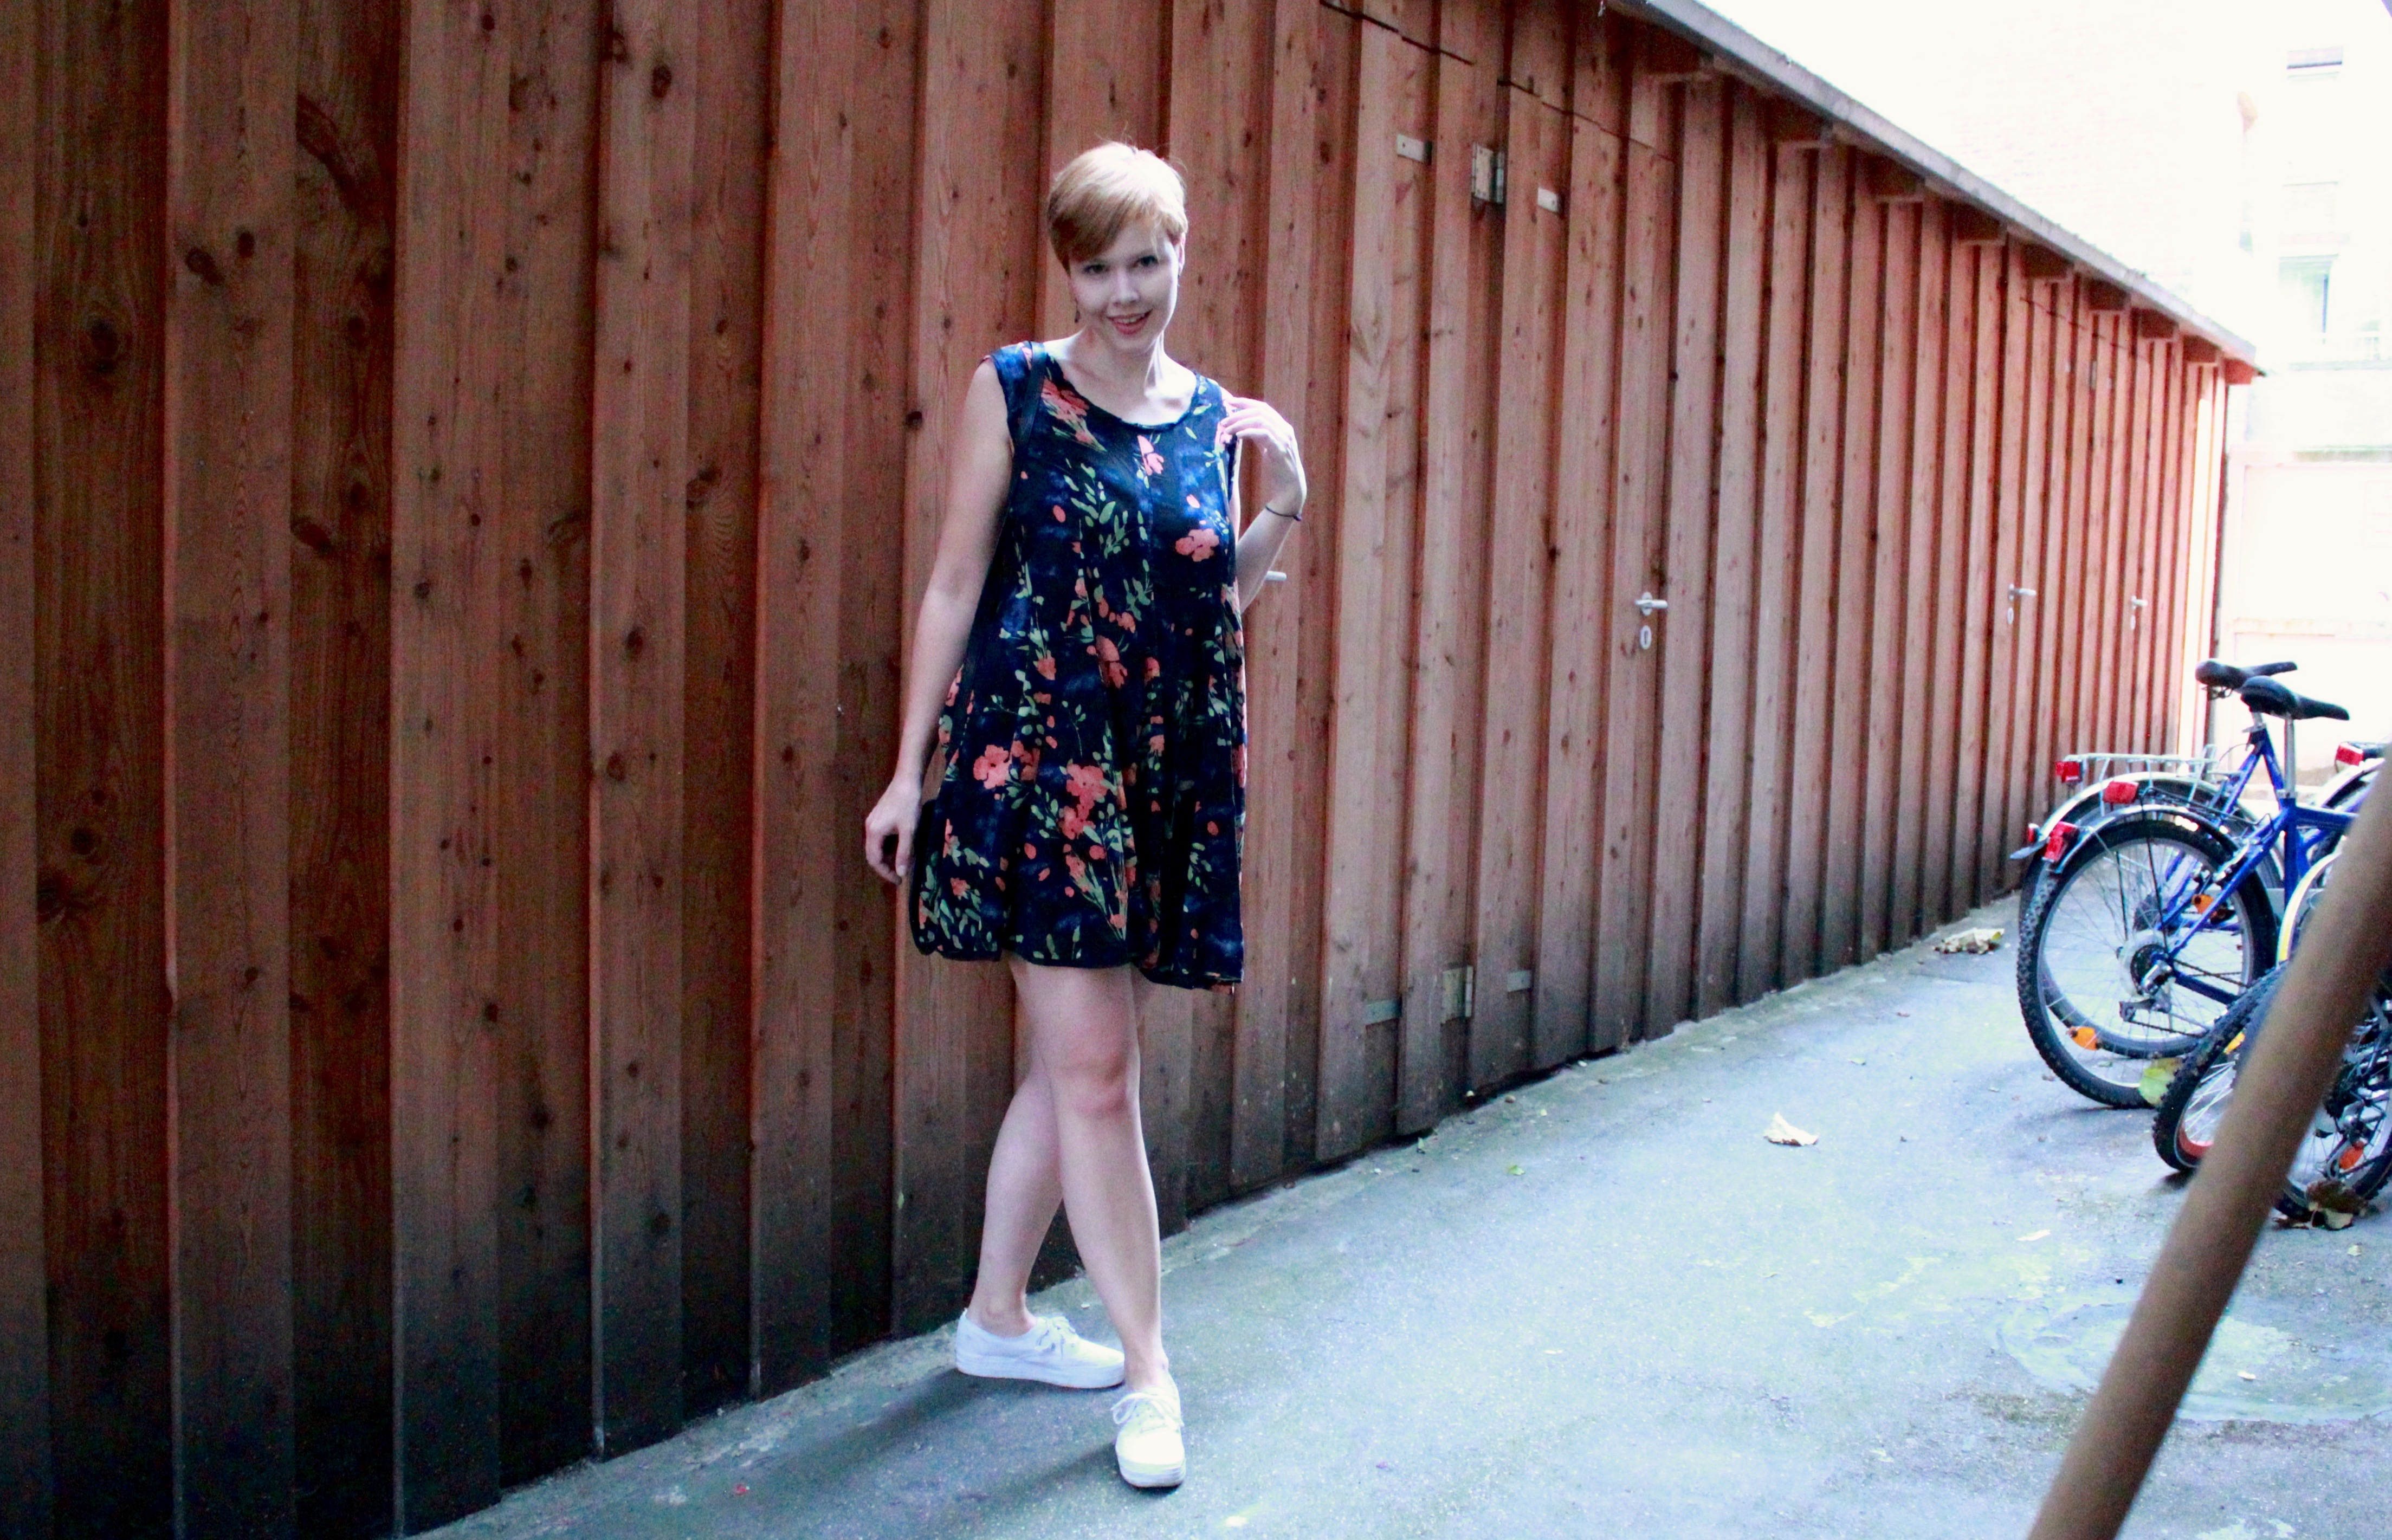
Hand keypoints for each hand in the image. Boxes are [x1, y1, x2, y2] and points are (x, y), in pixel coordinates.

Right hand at [863, 776, 920, 885]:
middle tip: (899, 874)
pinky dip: (887, 847)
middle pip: (872, 854)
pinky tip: (899, 847)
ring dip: (886, 856)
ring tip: (901, 862)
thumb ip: (904, 853)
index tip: (899, 880)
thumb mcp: (909, 831)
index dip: (886, 872)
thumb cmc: (909, 805)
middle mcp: (869, 828)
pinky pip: (879, 838)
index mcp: (874, 833)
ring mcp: (872, 822)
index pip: (874, 860)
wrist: (907, 781)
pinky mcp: (877, 818)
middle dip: (885, 866)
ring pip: (875, 846)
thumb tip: (901, 873)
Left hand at [1220, 394, 1305, 515]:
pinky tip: (1238, 436)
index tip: (1228, 402)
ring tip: (1227, 430)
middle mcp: (1284, 429)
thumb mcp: (1267, 447)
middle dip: (1239, 412)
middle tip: (1223, 420)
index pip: (1262, 407)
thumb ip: (1258, 434)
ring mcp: (1284, 438)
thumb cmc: (1278, 469)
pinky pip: (1263, 434)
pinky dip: (1249, 432)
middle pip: (1260, 410)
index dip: (1245, 402)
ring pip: (1260, 420)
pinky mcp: (1280, 449)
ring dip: (1241, 422)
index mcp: (1281, 426)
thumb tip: (1241, 425)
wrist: (1290, 488)